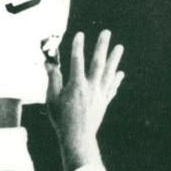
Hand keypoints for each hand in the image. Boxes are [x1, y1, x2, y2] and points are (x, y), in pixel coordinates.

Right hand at [46, 30, 124, 161]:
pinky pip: (112, 88)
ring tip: (120, 47)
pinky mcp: (103, 102)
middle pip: (98, 62)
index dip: (77, 46)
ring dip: (114, 59)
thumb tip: (49, 64)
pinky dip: (116, 80)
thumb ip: (53, 80)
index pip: (76, 61)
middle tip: (106, 32)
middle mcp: (91, 87)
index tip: (80, 34)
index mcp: (76, 85)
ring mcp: (99, 94)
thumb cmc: (61, 119)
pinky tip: (120, 73)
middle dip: (102, 46)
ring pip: (109, 73)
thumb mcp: (52, 99)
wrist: (77, 138)